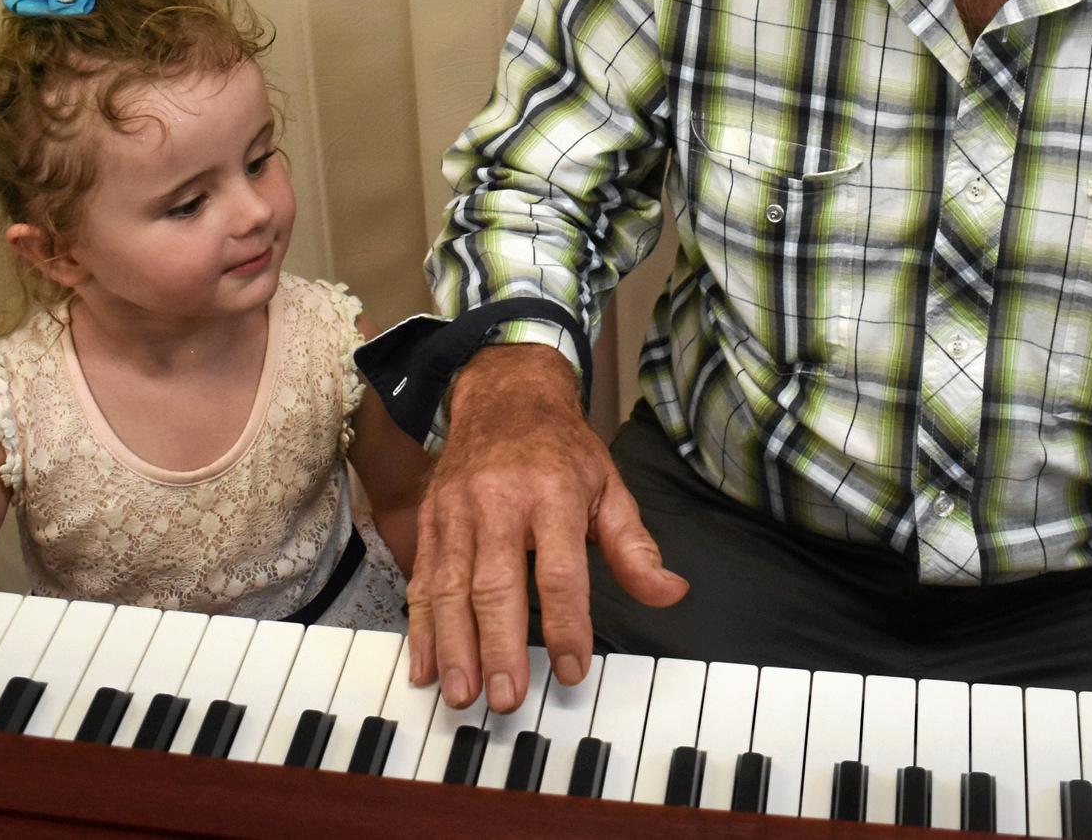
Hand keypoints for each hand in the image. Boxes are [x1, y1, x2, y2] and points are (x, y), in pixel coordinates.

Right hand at [406, 345, 687, 711]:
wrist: (503, 394)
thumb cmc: (560, 448)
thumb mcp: (608, 486)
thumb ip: (634, 547)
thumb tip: (670, 592)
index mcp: (553, 493)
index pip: (560, 570)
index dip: (567, 623)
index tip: (572, 669)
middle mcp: (499, 501)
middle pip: (496, 584)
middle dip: (500, 646)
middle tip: (507, 698)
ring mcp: (457, 510)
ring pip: (451, 587)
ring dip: (454, 646)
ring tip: (463, 694)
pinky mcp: (431, 518)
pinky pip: (423, 578)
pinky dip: (422, 626)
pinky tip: (427, 666)